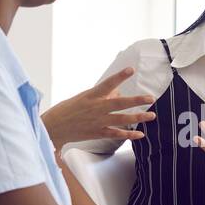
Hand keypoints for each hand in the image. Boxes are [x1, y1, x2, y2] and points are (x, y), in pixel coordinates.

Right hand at [41, 67, 156, 148]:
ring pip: (121, 119)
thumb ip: (102, 95)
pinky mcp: (97, 133)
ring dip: (138, 117)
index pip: (107, 83)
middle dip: (136, 100)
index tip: (131, 69)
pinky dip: (129, 135)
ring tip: (151, 116)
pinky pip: (116, 134)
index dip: (119, 76)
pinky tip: (140, 134)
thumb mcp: (84, 97)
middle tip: (150, 98)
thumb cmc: (68, 110)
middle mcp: (96, 108)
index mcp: (91, 95)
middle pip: (119, 103)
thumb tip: (119, 94)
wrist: (53, 127)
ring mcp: (97, 121)